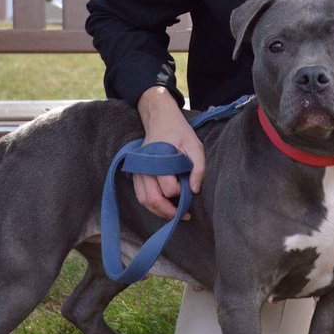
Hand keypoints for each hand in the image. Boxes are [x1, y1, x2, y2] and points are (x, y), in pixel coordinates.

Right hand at [134, 86, 204, 219]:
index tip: (191, 192)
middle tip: (185, 215)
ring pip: (144, 200)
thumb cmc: (179, 132)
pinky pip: (141, 195)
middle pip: (152, 199)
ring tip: (175, 214)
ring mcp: (138, 171)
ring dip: (159, 211)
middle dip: (169, 212)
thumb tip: (195, 190)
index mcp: (158, 159)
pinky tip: (165, 207)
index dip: (180, 194)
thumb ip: (198, 167)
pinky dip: (152, 205)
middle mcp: (144, 167)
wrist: (159, 119)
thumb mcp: (195, 145)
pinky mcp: (136, 174)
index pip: (167, 187)